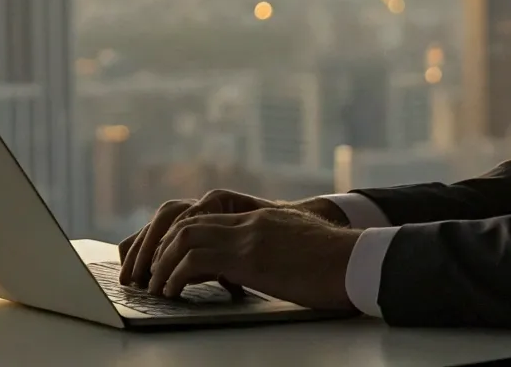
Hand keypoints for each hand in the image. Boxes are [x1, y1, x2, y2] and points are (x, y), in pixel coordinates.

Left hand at [117, 189, 347, 288]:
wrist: (361, 261)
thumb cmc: (340, 263)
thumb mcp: (300, 248)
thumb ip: (275, 248)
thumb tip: (264, 268)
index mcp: (261, 218)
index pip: (205, 218)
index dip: (178, 239)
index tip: (165, 260)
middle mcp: (249, 222)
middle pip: (187, 224)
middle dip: (161, 249)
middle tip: (149, 273)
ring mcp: (249, 236)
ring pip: (185, 239)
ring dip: (162, 263)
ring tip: (155, 287)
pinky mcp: (250, 257)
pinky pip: (197, 260)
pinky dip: (176, 276)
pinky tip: (172, 293)